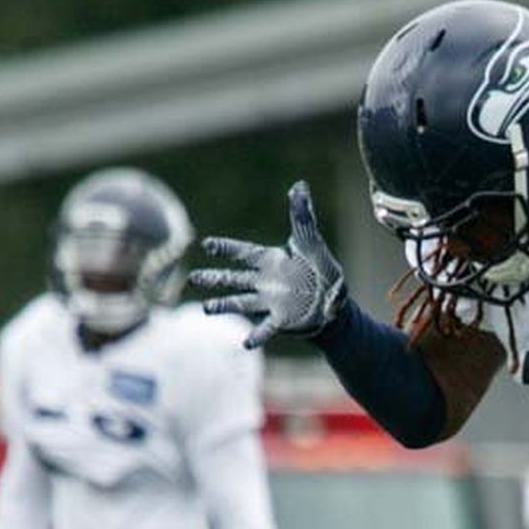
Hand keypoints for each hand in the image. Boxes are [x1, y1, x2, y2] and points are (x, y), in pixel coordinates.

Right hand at [190, 181, 347, 347]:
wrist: (335, 301)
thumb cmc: (322, 270)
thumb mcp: (311, 241)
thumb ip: (302, 216)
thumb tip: (299, 185)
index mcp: (270, 260)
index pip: (243, 252)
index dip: (226, 248)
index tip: (207, 244)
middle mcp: (265, 281)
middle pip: (233, 278)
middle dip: (213, 277)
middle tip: (193, 278)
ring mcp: (270, 302)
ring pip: (241, 302)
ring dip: (224, 305)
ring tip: (206, 308)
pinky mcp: (281, 320)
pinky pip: (265, 328)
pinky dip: (256, 334)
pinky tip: (245, 342)